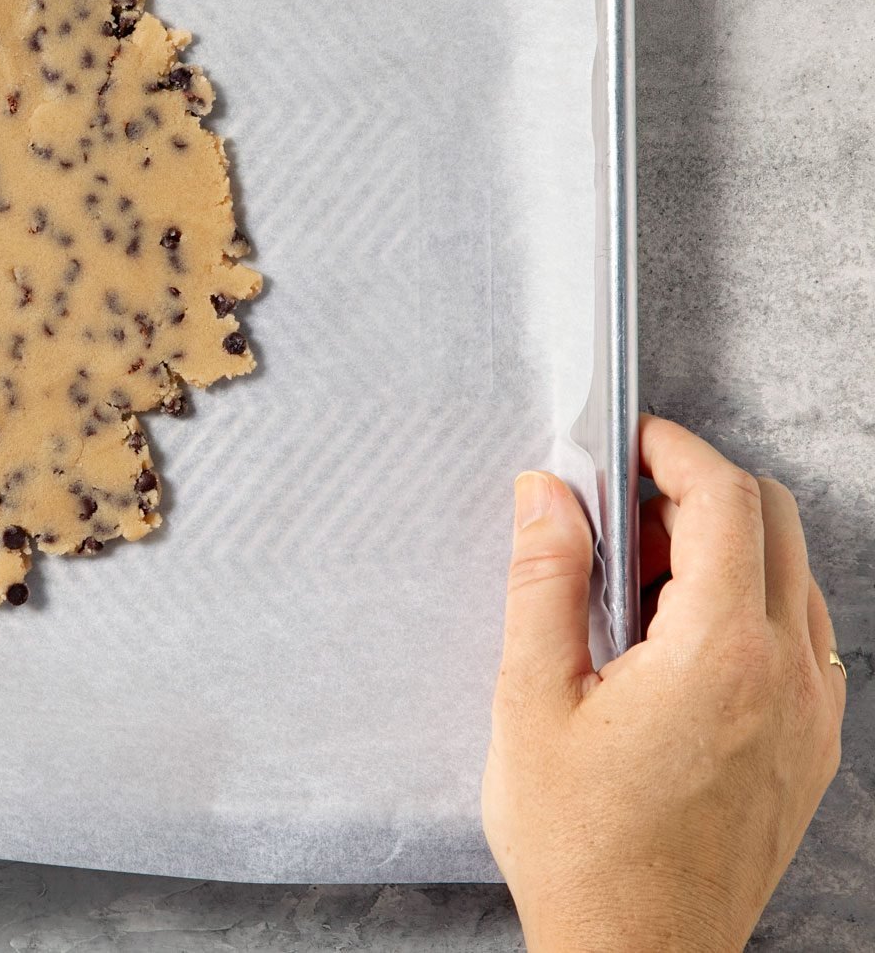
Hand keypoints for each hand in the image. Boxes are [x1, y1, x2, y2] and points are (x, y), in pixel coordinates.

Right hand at [483, 416, 844, 951]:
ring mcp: (813, 714)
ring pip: (791, 578)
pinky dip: (744, 608)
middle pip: (773, 524)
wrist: (637, 952)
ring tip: (632, 594)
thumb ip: (545, 579)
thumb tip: (549, 492)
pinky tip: (673, 649)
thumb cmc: (580, 843)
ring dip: (720, 552)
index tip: (626, 441)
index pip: (726, 501)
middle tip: (613, 518)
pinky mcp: (812, 748)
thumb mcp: (530, 697)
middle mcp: (789, 675)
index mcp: (721, 654)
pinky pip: (800, 638)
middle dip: (694, 493)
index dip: (673, 450)